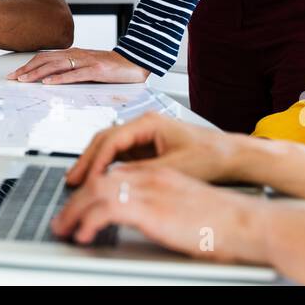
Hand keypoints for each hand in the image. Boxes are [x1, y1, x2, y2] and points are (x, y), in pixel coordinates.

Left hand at [7, 47, 148, 84]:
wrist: (135, 63)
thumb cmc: (111, 67)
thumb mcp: (87, 66)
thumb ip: (71, 70)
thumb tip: (51, 79)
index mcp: (74, 54)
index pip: (45, 58)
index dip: (29, 65)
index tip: (15, 74)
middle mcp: (77, 54)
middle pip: (46, 60)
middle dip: (27, 69)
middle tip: (13, 78)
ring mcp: (86, 61)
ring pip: (57, 66)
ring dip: (38, 73)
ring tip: (25, 80)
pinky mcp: (96, 69)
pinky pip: (75, 74)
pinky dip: (60, 78)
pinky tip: (49, 82)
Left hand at [51, 163, 274, 264]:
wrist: (248, 222)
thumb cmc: (225, 221)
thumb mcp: (187, 208)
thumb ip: (163, 207)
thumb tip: (145, 220)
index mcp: (161, 173)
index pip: (115, 173)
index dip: (92, 188)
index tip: (79, 204)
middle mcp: (152, 176)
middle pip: (100, 178)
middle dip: (76, 198)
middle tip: (62, 218)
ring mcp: (150, 189)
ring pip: (97, 190)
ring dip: (74, 210)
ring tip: (63, 228)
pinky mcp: (151, 208)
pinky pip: (106, 209)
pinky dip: (88, 221)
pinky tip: (83, 235)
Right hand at [65, 111, 241, 185]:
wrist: (232, 156)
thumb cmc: (211, 156)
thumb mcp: (175, 168)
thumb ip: (144, 173)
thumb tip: (117, 181)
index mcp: (149, 123)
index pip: (112, 140)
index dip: (96, 161)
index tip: (87, 179)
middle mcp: (144, 125)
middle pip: (105, 139)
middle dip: (87, 160)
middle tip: (73, 179)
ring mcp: (145, 136)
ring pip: (110, 147)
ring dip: (95, 163)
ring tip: (80, 181)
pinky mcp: (148, 148)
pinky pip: (120, 156)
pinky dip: (107, 167)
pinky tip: (101, 180)